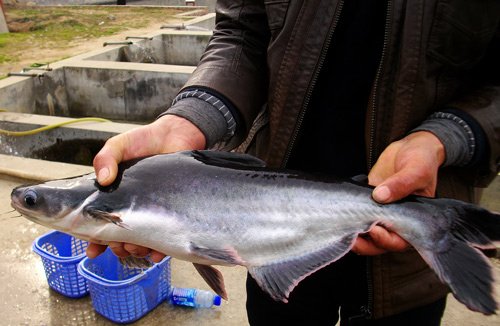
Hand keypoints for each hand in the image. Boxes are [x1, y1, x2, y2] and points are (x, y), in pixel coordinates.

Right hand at [86, 115, 205, 261]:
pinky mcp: (170, 213)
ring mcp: (151, 212)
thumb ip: (106, 158)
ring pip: (140, 243)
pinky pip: (165, 238)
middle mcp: (131, 209)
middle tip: (118, 243)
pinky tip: (156, 252)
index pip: (99, 223)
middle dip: (117, 247)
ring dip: (135, 251)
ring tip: (135, 247)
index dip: (94, 241)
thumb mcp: (119, 145)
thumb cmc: (144, 141)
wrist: (177, 135)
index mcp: (114, 197)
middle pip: (119, 239)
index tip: (93, 250)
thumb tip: (103, 179)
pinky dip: (159, 250)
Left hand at [351, 131, 445, 254]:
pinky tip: (337, 213)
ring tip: (341, 226)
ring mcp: (380, 212)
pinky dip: (347, 216)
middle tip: (350, 234)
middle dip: (364, 244)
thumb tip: (380, 196)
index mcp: (413, 220)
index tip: (373, 229)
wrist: (412, 147)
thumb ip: (401, 184)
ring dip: (353, 233)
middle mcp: (396, 221)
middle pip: (378, 243)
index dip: (384, 240)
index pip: (399, 241)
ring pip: (365, 232)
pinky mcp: (368, 201)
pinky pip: (356, 214)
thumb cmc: (422, 160)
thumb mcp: (416, 171)